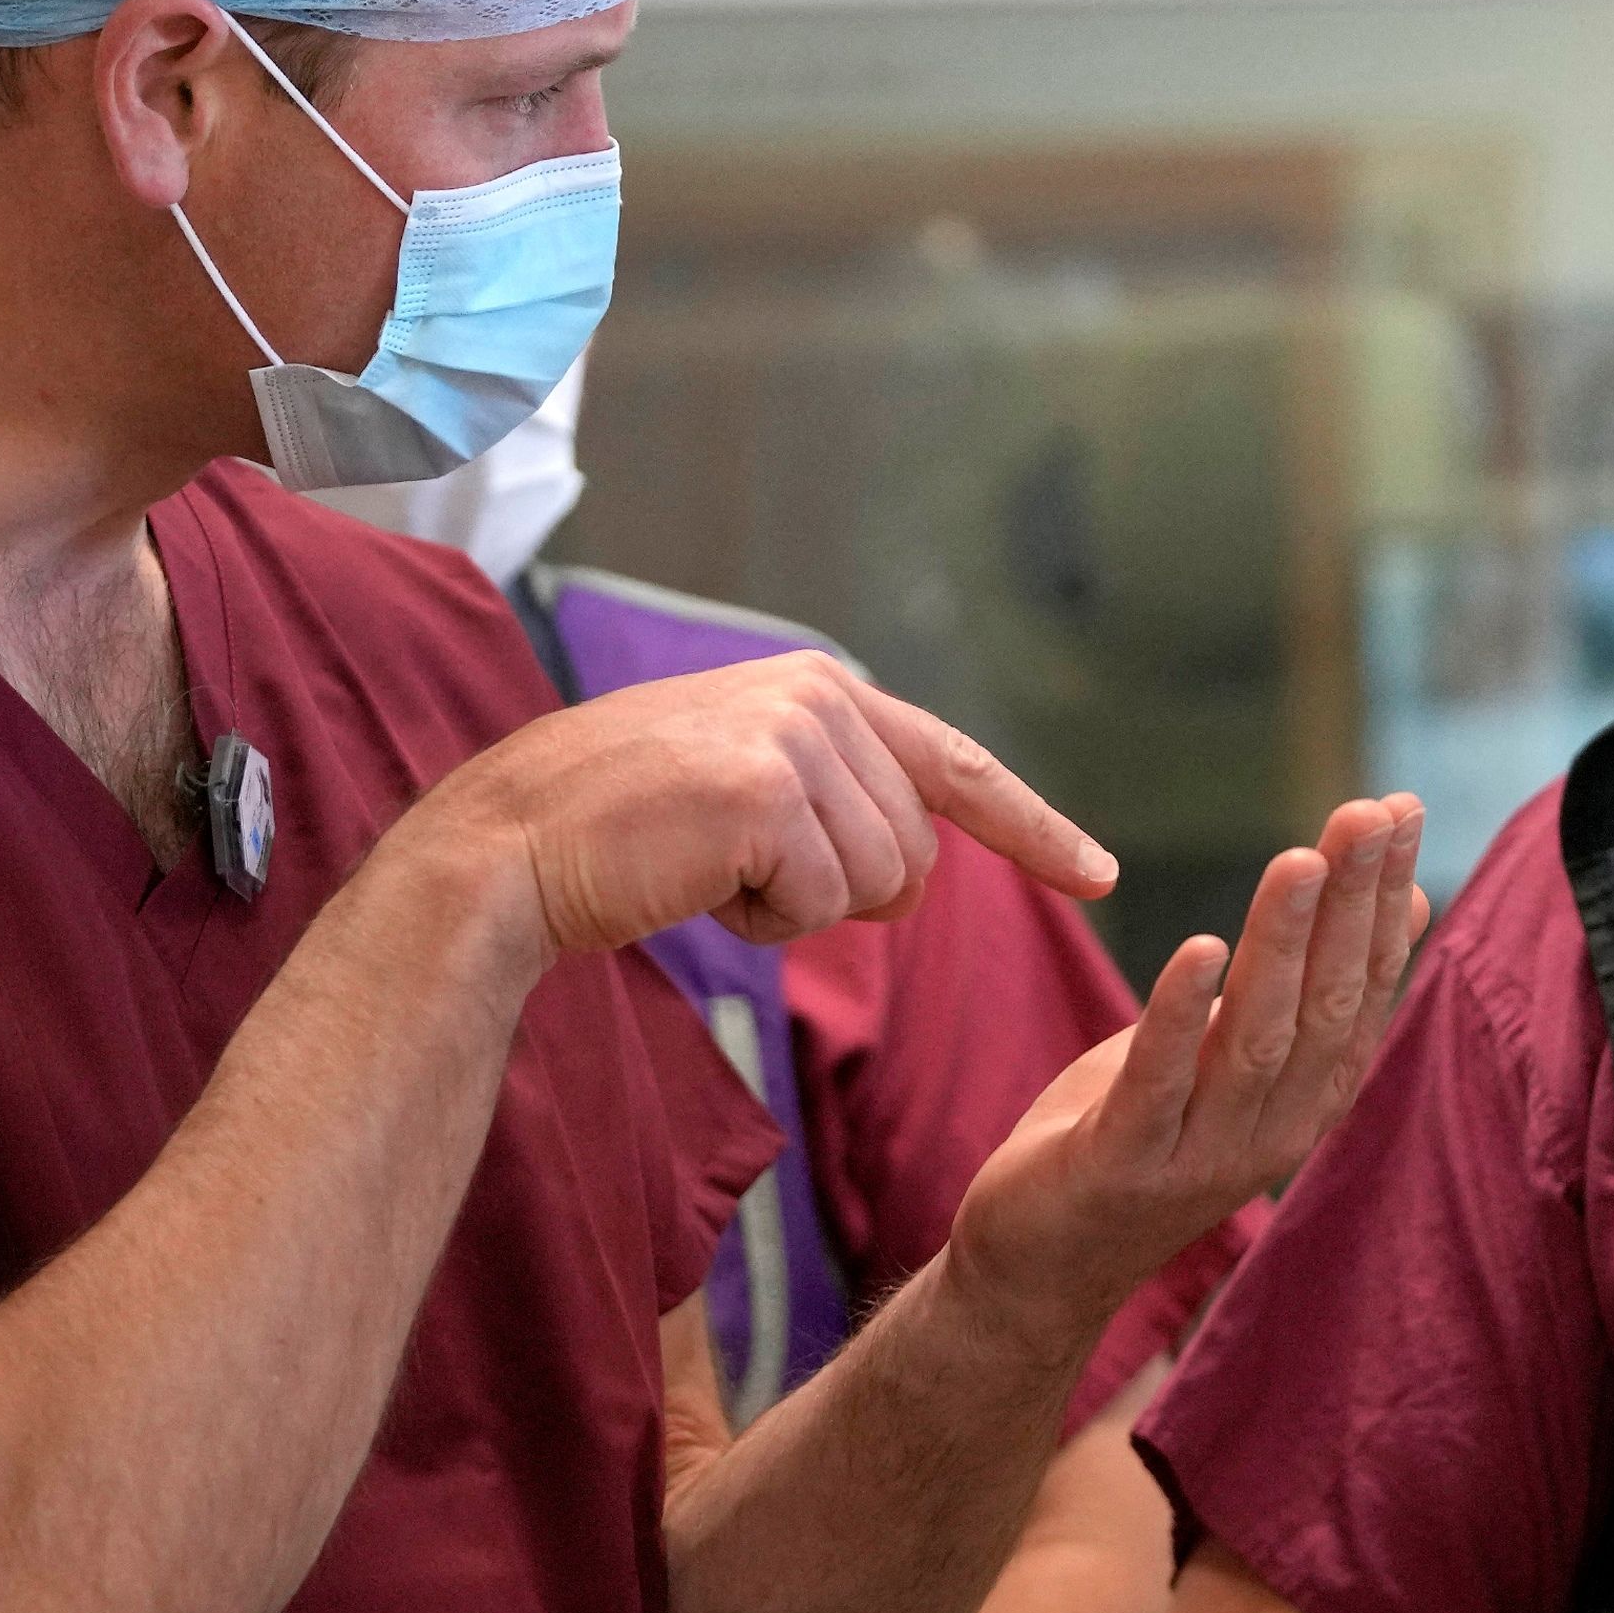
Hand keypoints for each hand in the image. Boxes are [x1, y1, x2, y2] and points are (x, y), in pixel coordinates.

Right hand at [402, 652, 1110, 962]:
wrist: (514, 845)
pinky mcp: (766, 791)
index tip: (1099, 875)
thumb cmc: (621, 835)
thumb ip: (834, 800)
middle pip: (917, 853)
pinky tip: (694, 879)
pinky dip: (763, 924)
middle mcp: (818, 696)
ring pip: (878, 886)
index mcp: (820, 688)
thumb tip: (919, 871)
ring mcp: (793, 737)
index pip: (957, 765)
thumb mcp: (744, 792)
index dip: (1034, 829)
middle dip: (844, 896)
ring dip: (798, 912)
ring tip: (708, 867)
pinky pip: (824, 907)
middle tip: (736, 871)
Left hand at [946, 795, 1429, 1321]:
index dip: (1383, 899)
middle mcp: (1271, 1129)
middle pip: (1328, 1005)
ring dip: (1283, 945)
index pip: (1364, 988)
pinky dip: (1182, 1013)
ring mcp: (1201, 1154)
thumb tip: (1398, 900)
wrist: (1041, 1266)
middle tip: (1370, 812)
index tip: (1400, 808)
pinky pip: (1161, 1082)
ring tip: (1301, 860)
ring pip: (1260, 1038)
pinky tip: (1202, 947)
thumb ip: (1304, 989)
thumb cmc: (1137, 1138)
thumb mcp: (1231, 1053)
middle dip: (1351, 904)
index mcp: (1305, 1098)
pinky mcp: (1122, 1165)